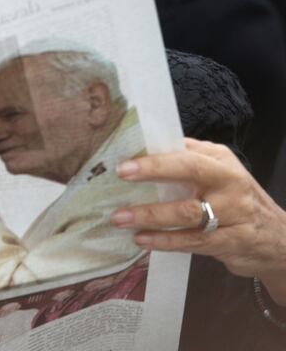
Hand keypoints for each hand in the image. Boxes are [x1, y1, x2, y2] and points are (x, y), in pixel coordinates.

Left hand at [111, 138, 285, 304]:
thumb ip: (186, 159)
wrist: (277, 237)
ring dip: (151, 215)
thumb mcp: (217, 172)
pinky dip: (166, 241)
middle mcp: (230, 182)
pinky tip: (143, 240)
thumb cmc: (233, 198)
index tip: (124, 165)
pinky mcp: (234, 241)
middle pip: (191, 172)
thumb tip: (141, 149)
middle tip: (121, 179)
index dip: (155, 158)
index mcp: (221, 161)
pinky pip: (194, 241)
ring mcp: (235, 212)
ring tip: (121, 218)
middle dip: (154, 173)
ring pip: (189, 212)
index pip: (186, 154)